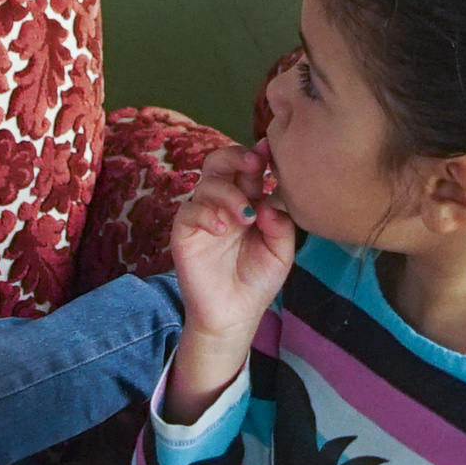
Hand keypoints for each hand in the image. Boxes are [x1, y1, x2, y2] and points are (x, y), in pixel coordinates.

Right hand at [168, 145, 292, 350]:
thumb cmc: (258, 280)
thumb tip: (269, 203)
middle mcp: (222, 202)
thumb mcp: (281, 252)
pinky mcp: (184, 232)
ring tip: (247, 218)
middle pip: (220, 162)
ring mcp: (202, 215)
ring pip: (206, 183)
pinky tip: (223, 230)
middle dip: (237, 157)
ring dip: (228, 193)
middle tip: (254, 166)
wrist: (234, 315)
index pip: (248, 169)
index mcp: (247, 200)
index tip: (271, 150)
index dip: (258, 155)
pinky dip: (207, 214)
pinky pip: (189, 210)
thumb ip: (281, 226)